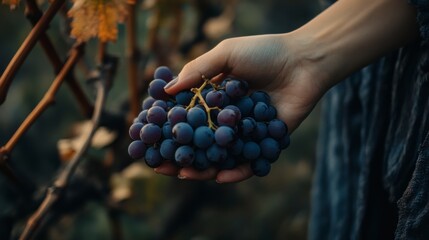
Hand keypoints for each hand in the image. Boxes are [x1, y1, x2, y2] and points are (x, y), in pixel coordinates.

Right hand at [155, 34, 326, 182]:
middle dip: (180, 155)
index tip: (147, 139)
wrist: (304, 61)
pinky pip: (249, 162)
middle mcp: (226, 118)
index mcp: (213, 99)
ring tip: (187, 174)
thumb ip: (197, 71)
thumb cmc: (264, 52)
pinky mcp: (265, 142)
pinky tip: (221, 177)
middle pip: (199, 143)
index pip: (185, 119)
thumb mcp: (226, 55)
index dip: (167, 130)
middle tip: (162, 166)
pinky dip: (236, 171)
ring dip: (203, 168)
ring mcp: (244, 132)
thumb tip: (166, 90)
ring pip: (220, 156)